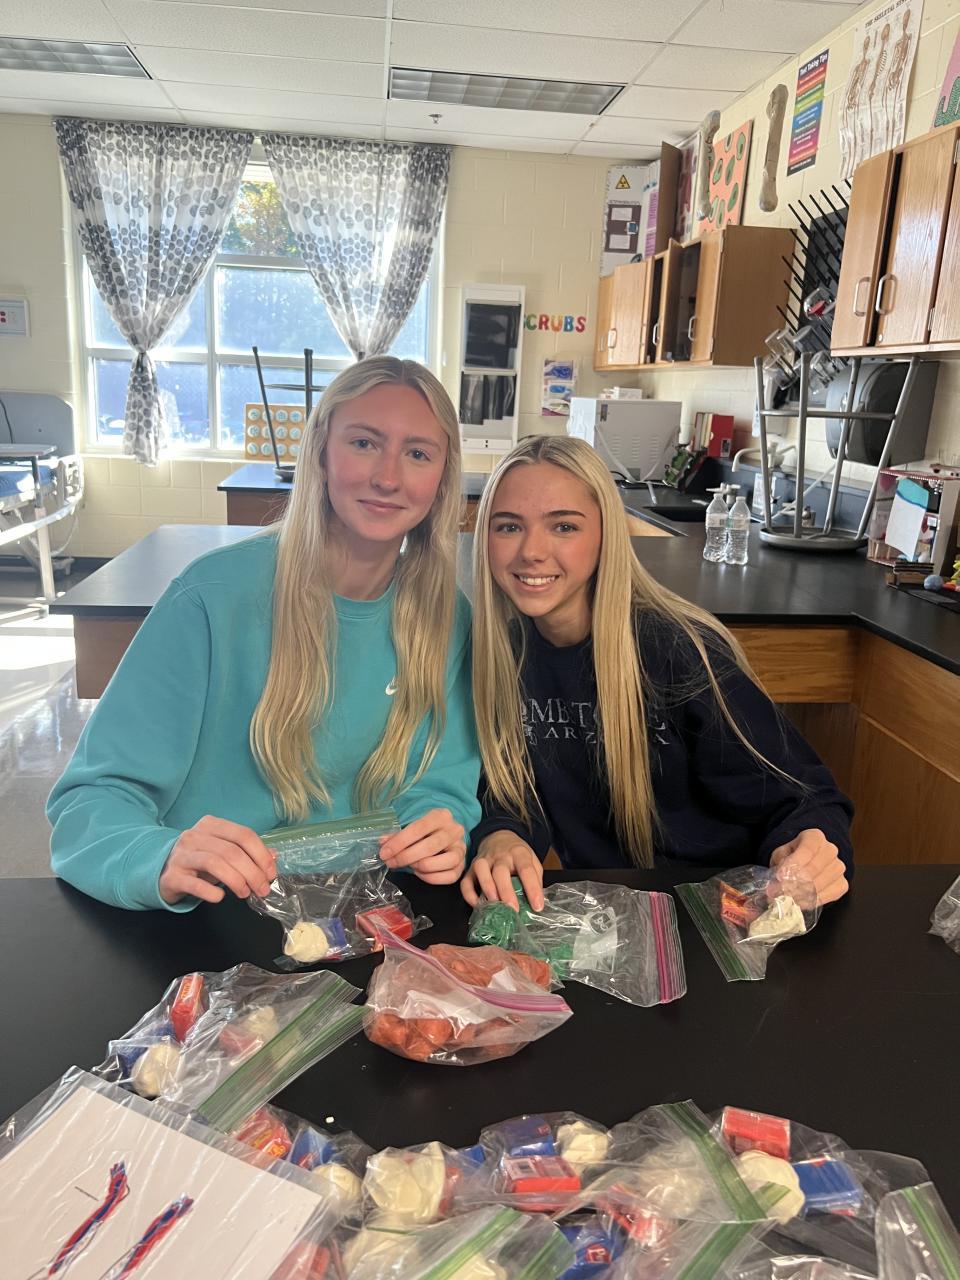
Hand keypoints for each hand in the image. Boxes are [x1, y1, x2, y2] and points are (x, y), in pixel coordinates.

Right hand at [159, 816, 276, 904]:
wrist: (160, 871)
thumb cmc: (197, 861)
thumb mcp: (222, 852)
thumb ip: (247, 852)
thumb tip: (273, 856)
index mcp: (211, 825)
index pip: (243, 835)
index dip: (261, 855)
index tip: (270, 873)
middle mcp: (195, 836)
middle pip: (232, 851)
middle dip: (253, 872)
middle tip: (262, 889)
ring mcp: (181, 855)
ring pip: (215, 863)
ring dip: (236, 881)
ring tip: (245, 893)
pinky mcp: (172, 876)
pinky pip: (195, 884)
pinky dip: (211, 892)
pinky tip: (220, 897)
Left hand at [379, 808, 465, 884]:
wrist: (448, 833)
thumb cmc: (426, 830)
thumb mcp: (413, 825)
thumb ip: (398, 835)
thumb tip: (383, 844)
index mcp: (441, 816)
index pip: (418, 828)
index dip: (399, 842)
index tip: (384, 853)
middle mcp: (454, 830)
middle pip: (430, 847)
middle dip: (406, 857)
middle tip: (391, 862)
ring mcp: (461, 848)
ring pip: (444, 862)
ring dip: (421, 867)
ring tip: (409, 866)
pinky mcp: (463, 865)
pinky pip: (449, 877)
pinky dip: (431, 878)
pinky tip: (420, 872)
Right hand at [460, 830, 543, 911]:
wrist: (499, 837)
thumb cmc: (517, 854)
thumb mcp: (532, 861)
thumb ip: (535, 879)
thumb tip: (535, 902)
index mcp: (518, 853)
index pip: (526, 869)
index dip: (532, 888)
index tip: (537, 906)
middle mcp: (500, 856)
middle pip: (501, 871)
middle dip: (506, 891)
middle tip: (513, 909)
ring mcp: (484, 860)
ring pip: (481, 870)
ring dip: (487, 888)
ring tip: (494, 904)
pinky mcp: (471, 869)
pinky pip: (466, 881)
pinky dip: (469, 895)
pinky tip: (477, 905)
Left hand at [770, 828, 848, 904]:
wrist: (807, 860)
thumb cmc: (793, 855)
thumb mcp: (782, 853)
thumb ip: (780, 863)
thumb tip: (778, 880)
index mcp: (815, 837)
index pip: (807, 850)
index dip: (794, 864)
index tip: (780, 876)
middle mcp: (830, 850)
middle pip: (815, 868)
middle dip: (795, 882)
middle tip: (779, 892)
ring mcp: (839, 867)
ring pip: (822, 883)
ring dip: (803, 894)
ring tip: (787, 898)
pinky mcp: (842, 884)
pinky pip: (830, 895)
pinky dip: (814, 901)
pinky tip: (801, 901)